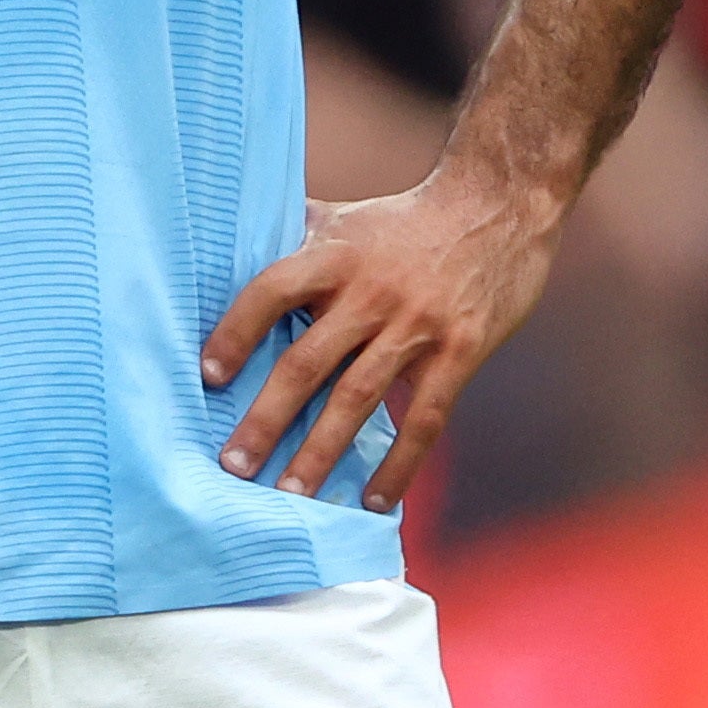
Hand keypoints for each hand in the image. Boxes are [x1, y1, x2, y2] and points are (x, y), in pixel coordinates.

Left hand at [199, 167, 558, 512]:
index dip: (236, 331)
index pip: (272, 292)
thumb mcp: (347, 218)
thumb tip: (232, 243)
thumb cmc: (408, 220)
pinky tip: (375, 501)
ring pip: (358, 397)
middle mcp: (370, 291)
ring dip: (320, 451)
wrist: (499, 205)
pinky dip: (399, 464)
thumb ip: (295, 236)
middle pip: (308, 361)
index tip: (207, 375)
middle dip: (267, 417)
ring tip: (289, 494)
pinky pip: (424, 419)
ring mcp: (417, 324)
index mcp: (335, 254)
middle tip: (233, 464)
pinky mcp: (459, 352)